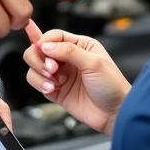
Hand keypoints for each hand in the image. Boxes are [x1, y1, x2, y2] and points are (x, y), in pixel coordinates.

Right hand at [23, 20, 129, 134]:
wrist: (114, 113)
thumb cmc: (112, 86)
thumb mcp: (94, 63)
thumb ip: (69, 52)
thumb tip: (46, 45)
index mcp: (80, 46)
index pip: (54, 36)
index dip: (44, 41)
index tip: (42, 49)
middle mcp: (67, 58)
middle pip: (38, 49)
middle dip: (40, 58)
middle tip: (51, 68)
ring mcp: (60, 74)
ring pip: (34, 66)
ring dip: (39, 73)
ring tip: (53, 81)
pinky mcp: (54, 90)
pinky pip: (36, 82)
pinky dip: (39, 84)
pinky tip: (52, 88)